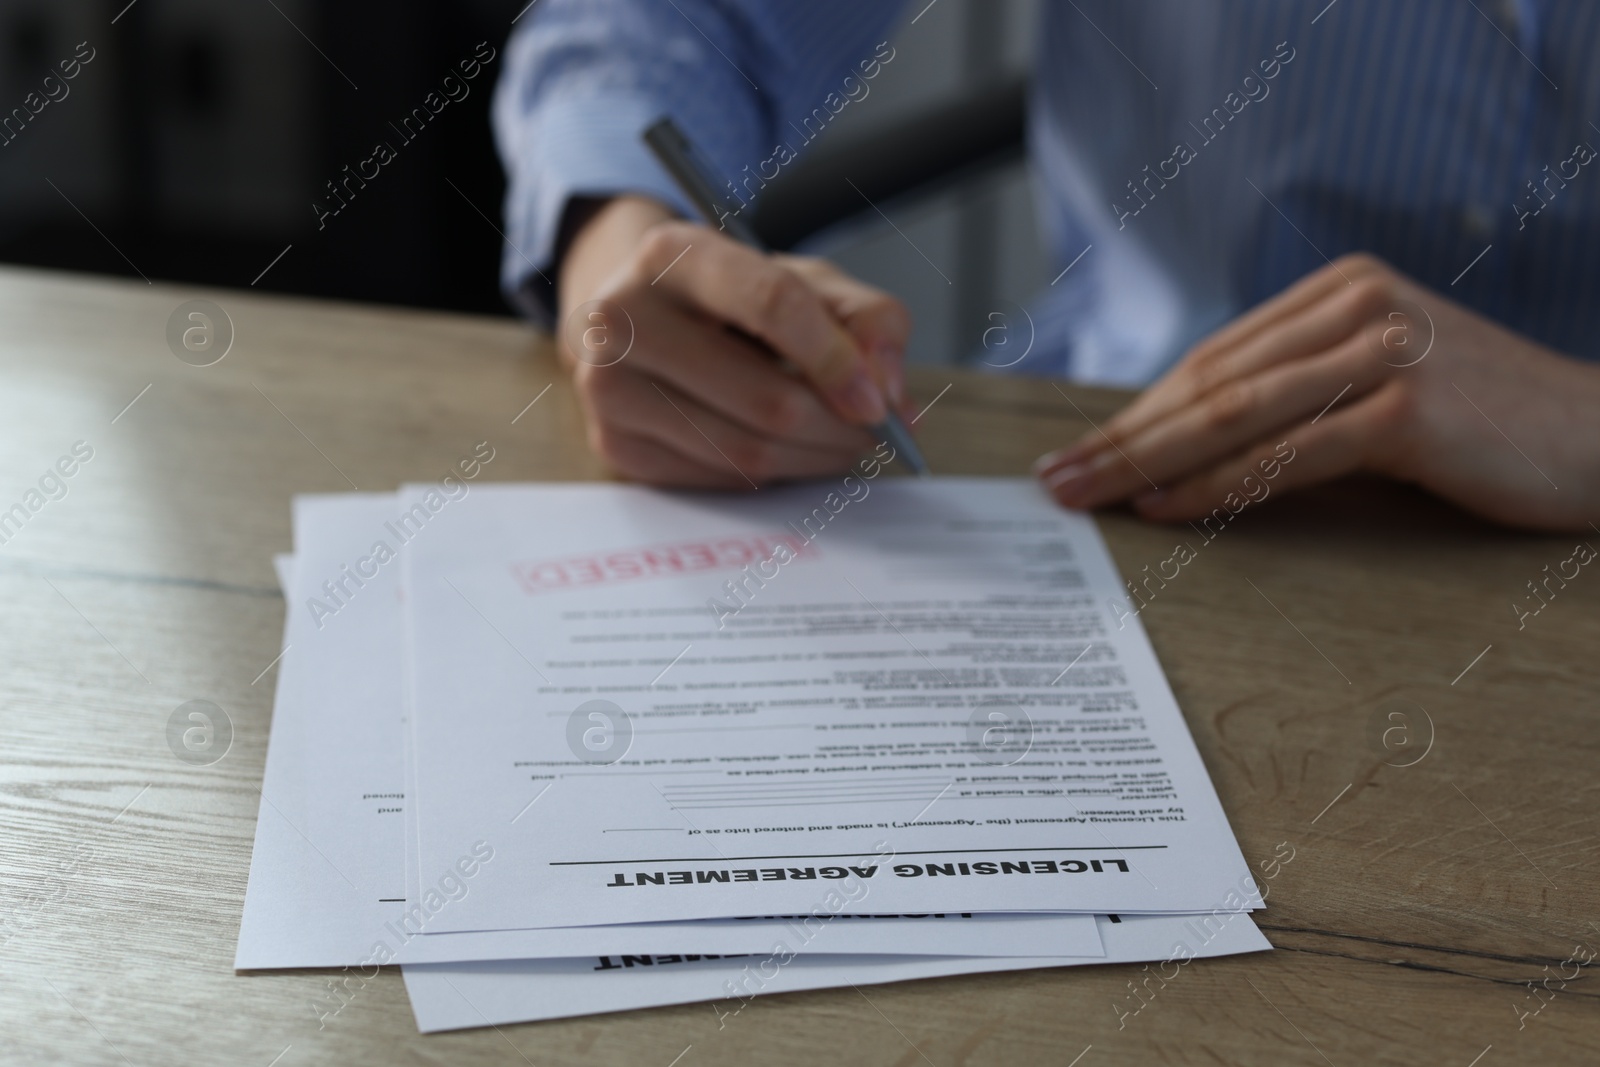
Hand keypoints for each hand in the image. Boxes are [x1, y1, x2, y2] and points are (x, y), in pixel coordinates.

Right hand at [556, 195, 908, 487]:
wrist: (637, 319)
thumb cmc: (731, 298)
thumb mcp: (803, 279)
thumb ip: (867, 317)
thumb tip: (889, 391)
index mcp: (674, 254)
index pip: (773, 305)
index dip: (839, 360)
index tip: (879, 401)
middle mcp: (622, 318)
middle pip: (768, 399)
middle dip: (839, 427)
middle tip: (874, 432)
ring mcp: (607, 387)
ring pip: (747, 452)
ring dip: (814, 458)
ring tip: (841, 441)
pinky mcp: (613, 444)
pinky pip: (720, 479)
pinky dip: (770, 474)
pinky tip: (784, 450)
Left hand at [1035, 253, 1599, 530]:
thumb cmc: (1483, 422)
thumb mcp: (1383, 380)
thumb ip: (1301, 387)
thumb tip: (1187, 438)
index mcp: (1342, 290)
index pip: (1215, 358)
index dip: (1138, 409)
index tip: (1080, 449)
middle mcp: (1358, 306)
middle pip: (1210, 381)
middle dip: (1121, 436)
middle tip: (1055, 479)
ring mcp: (1385, 352)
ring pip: (1234, 414)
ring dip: (1145, 461)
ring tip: (1086, 496)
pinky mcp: (1408, 409)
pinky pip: (1285, 455)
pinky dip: (1215, 485)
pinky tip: (1163, 507)